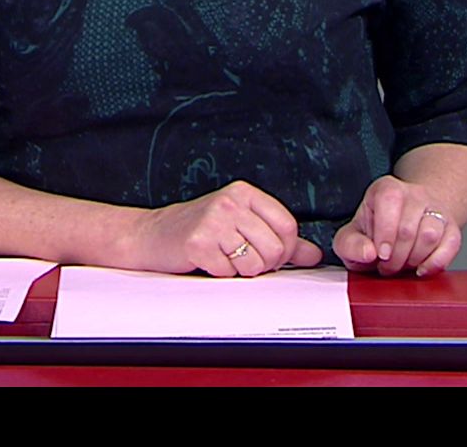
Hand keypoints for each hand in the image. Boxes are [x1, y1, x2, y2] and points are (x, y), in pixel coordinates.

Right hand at [129, 180, 324, 276]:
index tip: (271, 254)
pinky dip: (221, 274)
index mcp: (245, 193)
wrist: (152, 235)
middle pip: (274, 248)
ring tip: (224, 258)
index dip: (285, 249)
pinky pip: (228, 272)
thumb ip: (281, 239)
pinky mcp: (198, 242)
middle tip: (243, 259)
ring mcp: (213, 220)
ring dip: (242, 271)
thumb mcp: (243, 225)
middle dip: (264, 264)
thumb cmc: (199, 229)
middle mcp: (230, 202)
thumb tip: (314, 254)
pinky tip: (208, 261)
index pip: (288, 225)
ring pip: (254, 263)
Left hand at [333, 175, 460, 277]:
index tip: (380, 254)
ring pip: (430, 235)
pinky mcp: (452, 228)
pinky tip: (422, 269)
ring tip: (403, 264)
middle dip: (396, 256)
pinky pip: (451, 244)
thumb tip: (368, 252)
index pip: (389, 200)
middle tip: (387, 266)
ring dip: (414, 259)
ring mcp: (436, 209)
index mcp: (386, 189)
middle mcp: (414, 194)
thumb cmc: (374, 234)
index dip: (384, 233)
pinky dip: (436, 262)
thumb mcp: (351, 238)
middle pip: (408, 227)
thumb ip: (350, 245)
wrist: (401, 229)